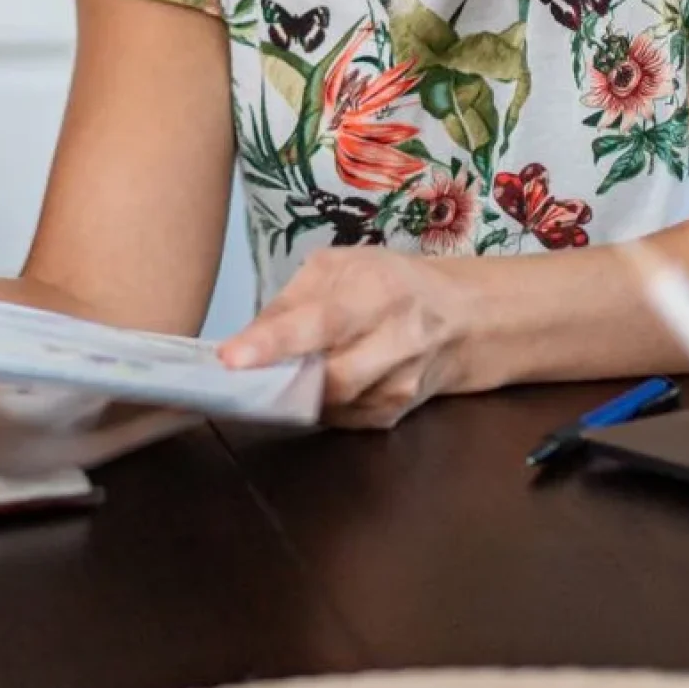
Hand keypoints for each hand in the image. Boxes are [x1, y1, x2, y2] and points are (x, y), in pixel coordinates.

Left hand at [218, 247, 475, 427]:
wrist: (458, 317)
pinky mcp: (397, 414)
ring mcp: (402, 384)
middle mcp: (397, 340)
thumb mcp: (336, 267)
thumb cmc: (384, 281)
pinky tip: (311, 384)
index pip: (319, 321)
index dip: (273, 342)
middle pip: (330, 378)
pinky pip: (342, 420)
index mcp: (376, 290)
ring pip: (333, 405)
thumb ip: (290, 301)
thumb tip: (245, 337)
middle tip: (243, 372)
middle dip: (280, 378)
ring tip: (278, 371)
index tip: (230, 358)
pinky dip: (317, 406)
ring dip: (295, 394)